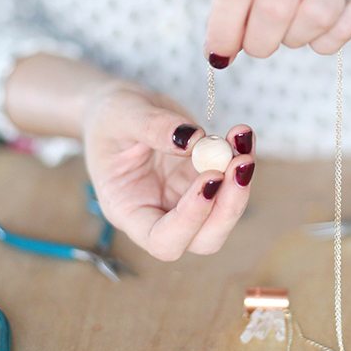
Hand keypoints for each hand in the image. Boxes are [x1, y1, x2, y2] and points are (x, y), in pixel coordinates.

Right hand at [83, 84, 255, 260]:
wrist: (121, 110)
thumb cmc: (109, 118)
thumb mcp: (121, 115)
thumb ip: (154, 127)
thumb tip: (195, 139)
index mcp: (128, 211)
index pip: (163, 240)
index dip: (191, 220)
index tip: (210, 178)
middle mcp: (160, 215)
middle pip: (204, 238)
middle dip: (229, 206)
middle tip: (241, 163)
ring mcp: (186, 201)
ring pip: (224, 213)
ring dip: (240, 181)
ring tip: (241, 138)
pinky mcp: (203, 182)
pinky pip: (231, 183)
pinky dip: (241, 158)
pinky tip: (240, 134)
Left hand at [205, 0, 350, 64]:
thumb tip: (218, 49)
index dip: (223, 25)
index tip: (218, 54)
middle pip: (273, 7)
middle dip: (259, 41)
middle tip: (259, 46)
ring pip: (312, 18)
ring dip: (295, 38)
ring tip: (294, 29)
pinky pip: (342, 30)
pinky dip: (324, 41)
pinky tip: (320, 30)